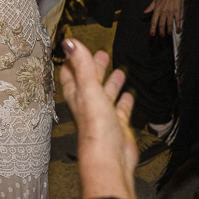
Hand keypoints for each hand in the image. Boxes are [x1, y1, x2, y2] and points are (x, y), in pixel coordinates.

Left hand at [59, 39, 137, 198]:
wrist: (110, 156)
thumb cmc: (96, 127)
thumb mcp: (89, 89)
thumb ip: (81, 65)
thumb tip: (69, 42)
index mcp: (77, 95)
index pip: (71, 74)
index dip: (73, 61)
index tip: (76, 49)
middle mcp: (88, 104)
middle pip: (90, 82)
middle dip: (95, 68)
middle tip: (101, 55)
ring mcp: (103, 115)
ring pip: (106, 94)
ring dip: (111, 83)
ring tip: (118, 71)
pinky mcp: (118, 125)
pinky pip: (121, 109)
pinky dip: (124, 101)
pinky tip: (129, 94)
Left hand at [144, 0, 183, 36]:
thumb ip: (150, 7)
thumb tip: (144, 11)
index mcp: (157, 9)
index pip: (154, 21)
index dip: (152, 28)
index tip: (152, 34)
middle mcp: (163, 11)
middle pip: (161, 24)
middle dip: (161, 31)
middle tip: (161, 35)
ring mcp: (170, 12)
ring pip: (169, 23)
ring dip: (169, 30)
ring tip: (168, 34)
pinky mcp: (177, 11)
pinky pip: (177, 20)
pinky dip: (178, 26)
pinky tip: (178, 30)